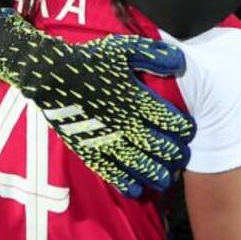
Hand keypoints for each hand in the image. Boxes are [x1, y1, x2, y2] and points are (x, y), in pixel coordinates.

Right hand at [0, 10, 195, 196]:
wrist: (52, 75)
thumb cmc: (91, 60)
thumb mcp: (123, 49)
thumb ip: (153, 55)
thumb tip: (179, 62)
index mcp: (136, 99)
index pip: (170, 120)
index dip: (184, 129)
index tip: (188, 130)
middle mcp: (125, 123)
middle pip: (159, 146)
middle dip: (175, 154)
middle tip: (182, 156)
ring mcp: (107, 140)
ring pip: (140, 165)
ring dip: (157, 174)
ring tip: (167, 178)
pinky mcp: (89, 150)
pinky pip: (112, 173)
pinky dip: (127, 184)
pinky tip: (138, 190)